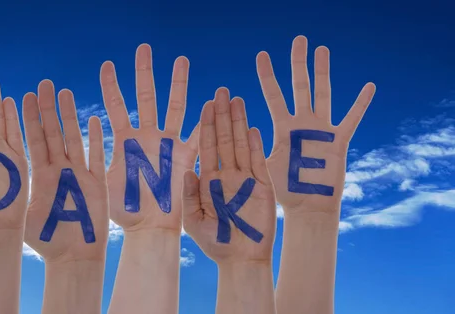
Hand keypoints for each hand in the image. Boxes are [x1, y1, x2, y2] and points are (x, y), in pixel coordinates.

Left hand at [22, 80, 108, 261]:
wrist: (73, 257)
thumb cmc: (44, 239)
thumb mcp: (18, 213)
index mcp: (38, 174)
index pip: (30, 138)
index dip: (26, 116)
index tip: (22, 94)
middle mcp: (58, 169)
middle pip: (52, 133)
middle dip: (48, 108)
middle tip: (44, 84)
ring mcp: (78, 174)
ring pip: (73, 138)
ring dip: (69, 116)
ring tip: (64, 92)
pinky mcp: (96, 183)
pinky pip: (96, 157)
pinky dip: (96, 139)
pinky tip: (95, 120)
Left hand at [99, 44, 198, 231]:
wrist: (148, 228)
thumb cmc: (122, 211)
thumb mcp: (101, 182)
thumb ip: (91, 161)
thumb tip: (71, 142)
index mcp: (125, 140)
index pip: (115, 105)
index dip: (111, 85)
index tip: (107, 64)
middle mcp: (147, 137)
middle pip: (146, 97)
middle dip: (144, 72)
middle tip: (144, 47)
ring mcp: (167, 144)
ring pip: (174, 106)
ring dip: (178, 83)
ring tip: (181, 59)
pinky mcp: (185, 157)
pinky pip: (199, 134)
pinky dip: (207, 119)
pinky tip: (215, 99)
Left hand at [182, 88, 275, 262]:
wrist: (240, 260)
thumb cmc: (214, 242)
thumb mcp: (193, 220)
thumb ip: (189, 196)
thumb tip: (186, 172)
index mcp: (208, 180)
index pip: (206, 146)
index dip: (206, 124)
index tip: (205, 103)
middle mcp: (226, 174)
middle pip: (223, 138)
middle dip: (222, 115)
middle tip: (222, 90)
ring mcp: (244, 179)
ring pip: (240, 144)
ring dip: (238, 122)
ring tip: (237, 99)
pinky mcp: (262, 187)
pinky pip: (257, 162)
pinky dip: (254, 146)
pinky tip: (252, 128)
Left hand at [256, 35, 375, 213]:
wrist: (307, 210)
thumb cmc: (282, 192)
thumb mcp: (260, 168)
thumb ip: (250, 150)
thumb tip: (222, 143)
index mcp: (281, 129)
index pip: (272, 95)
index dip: (267, 75)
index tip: (261, 55)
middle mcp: (301, 124)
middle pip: (299, 86)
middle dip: (297, 63)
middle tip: (298, 39)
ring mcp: (321, 131)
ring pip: (323, 94)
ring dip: (323, 72)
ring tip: (322, 49)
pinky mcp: (338, 142)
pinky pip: (352, 119)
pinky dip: (361, 103)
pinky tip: (369, 86)